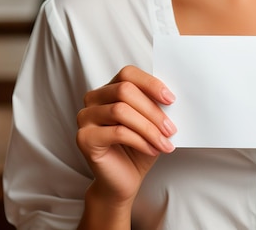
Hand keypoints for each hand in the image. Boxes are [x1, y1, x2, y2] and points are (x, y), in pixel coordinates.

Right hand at [76, 65, 176, 206]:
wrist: (123, 180)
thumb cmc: (138, 147)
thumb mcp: (150, 120)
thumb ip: (154, 103)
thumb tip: (169, 95)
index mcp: (109, 88)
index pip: (128, 74)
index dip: (150, 84)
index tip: (171, 99)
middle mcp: (93, 99)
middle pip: (125, 91)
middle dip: (152, 110)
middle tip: (171, 128)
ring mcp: (85, 117)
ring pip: (121, 111)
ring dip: (149, 127)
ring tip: (165, 141)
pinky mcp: (84, 138)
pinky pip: (117, 132)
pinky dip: (140, 140)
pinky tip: (153, 149)